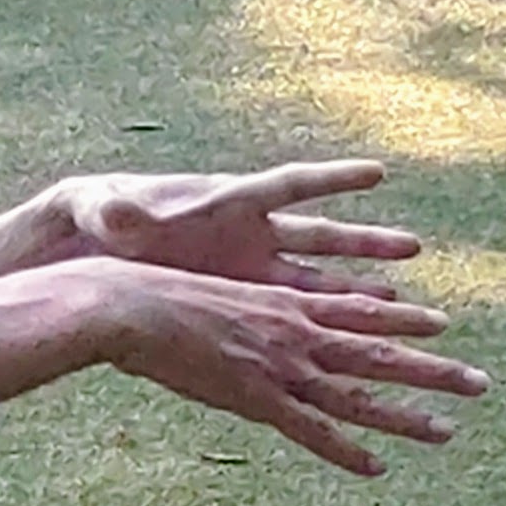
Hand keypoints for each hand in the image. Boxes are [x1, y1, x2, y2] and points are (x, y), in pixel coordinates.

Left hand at [41, 159, 422, 299]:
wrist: (93, 241)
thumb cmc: (102, 215)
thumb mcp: (109, 209)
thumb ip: (119, 211)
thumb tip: (115, 211)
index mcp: (228, 200)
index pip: (290, 185)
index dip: (333, 178)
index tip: (377, 174)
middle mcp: (250, 231)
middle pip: (318, 235)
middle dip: (363, 243)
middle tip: (411, 248)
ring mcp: (250, 262)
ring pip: (315, 277)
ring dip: (355, 288)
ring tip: (401, 304)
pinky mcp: (239, 291)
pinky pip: (293, 305)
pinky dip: (324, 316)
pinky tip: (353, 331)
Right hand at [75, 259, 488, 476]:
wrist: (128, 304)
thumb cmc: (159, 291)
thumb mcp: (217, 289)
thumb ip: (247, 308)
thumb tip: (259, 316)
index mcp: (287, 301)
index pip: (361, 311)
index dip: (405, 321)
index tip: (443, 326)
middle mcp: (297, 332)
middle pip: (380, 354)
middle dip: (434, 371)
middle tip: (481, 385)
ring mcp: (280, 367)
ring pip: (358, 395)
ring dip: (406, 415)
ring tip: (449, 430)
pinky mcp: (255, 398)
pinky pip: (311, 431)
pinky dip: (344, 451)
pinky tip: (376, 468)